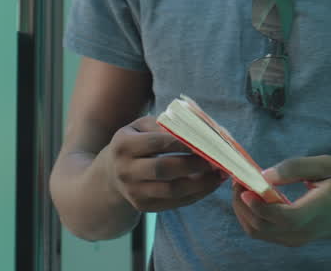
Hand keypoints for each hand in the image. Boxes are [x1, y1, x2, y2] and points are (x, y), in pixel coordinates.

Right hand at [105, 116, 226, 212]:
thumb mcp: (141, 127)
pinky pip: (174, 202)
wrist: (111, 174)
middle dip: (194, 165)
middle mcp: (125, 170)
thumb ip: (166, 124)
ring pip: (171, 190)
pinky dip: (195, 195)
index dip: (184, 143)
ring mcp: (133, 191)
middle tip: (217, 159)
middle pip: (164, 169)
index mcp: (123, 144)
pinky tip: (210, 185)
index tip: (206, 141)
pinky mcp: (143, 207)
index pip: (158, 143)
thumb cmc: (135, 143)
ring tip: (219, 175)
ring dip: (200, 184)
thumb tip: (202, 129)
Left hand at [231, 155, 330, 246]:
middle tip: (239, 178)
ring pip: (257, 232)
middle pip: (262, 227)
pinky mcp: (291, 239)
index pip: (284, 217)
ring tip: (244, 185)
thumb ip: (296, 167)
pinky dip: (251, 215)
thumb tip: (266, 175)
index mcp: (317, 211)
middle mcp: (304, 231)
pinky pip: (262, 232)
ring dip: (243, 210)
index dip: (261, 206)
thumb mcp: (328, 164)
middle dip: (242, 203)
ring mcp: (296, 239)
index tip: (245, 187)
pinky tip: (253, 196)